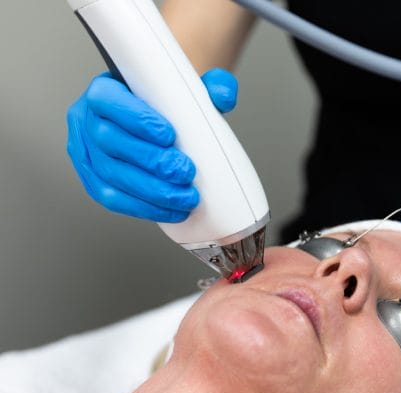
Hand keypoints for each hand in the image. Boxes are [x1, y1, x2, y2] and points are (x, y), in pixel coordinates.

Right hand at [66, 68, 237, 222]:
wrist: (150, 124)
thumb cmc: (163, 106)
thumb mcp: (186, 90)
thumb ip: (209, 86)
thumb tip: (225, 95)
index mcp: (103, 92)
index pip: (108, 100)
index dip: (136, 119)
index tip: (169, 135)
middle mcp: (87, 122)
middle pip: (111, 143)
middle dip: (151, 162)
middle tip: (185, 172)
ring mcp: (87, 155)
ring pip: (113, 176)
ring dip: (152, 191)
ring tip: (184, 197)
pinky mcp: (94, 182)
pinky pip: (113, 200)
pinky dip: (144, 208)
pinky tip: (169, 209)